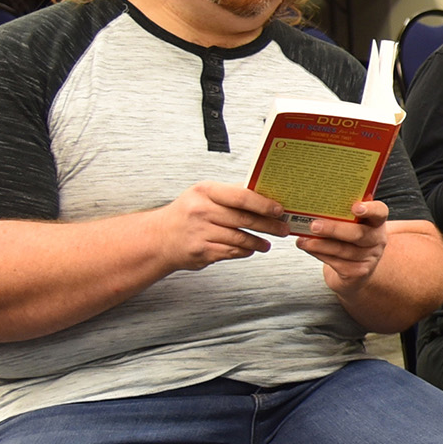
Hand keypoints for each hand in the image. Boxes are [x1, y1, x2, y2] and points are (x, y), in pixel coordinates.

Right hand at [154, 182, 288, 271]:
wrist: (159, 238)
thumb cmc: (187, 213)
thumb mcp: (204, 195)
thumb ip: (232, 193)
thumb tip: (266, 191)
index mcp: (205, 191)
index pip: (241, 196)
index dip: (264, 204)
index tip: (279, 210)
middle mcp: (201, 211)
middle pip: (245, 219)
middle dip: (269, 226)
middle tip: (283, 229)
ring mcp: (200, 232)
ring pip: (241, 238)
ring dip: (259, 242)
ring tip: (268, 243)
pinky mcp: (201, 251)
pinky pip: (231, 251)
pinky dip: (244, 251)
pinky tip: (250, 249)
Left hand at [295, 199, 390, 292]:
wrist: (354, 269)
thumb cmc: (348, 240)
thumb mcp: (349, 224)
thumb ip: (339, 215)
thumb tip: (313, 208)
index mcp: (376, 221)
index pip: (379, 212)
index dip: (370, 209)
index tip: (355, 208)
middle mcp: (377, 239)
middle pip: (358, 233)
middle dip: (334, 229)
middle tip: (314, 226)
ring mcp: (370, 257)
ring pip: (343, 250)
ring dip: (320, 245)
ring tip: (304, 240)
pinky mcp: (359, 271)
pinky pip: (337, 263)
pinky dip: (319, 254)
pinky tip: (309, 248)